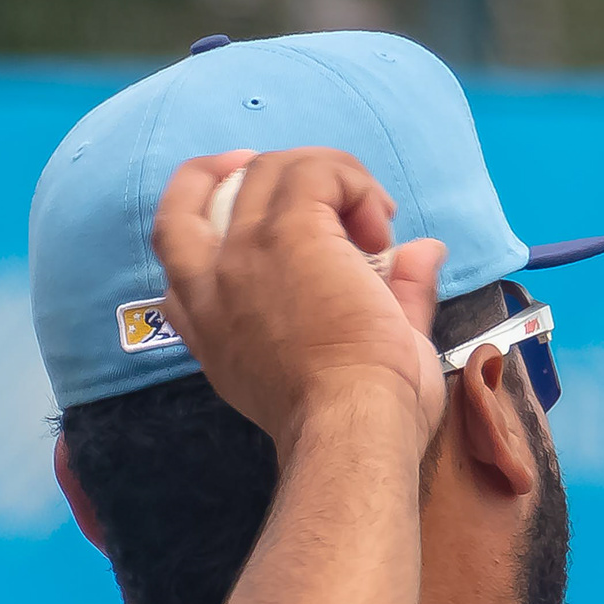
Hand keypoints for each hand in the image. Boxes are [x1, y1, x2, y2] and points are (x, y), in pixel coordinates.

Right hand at [152, 147, 447, 456]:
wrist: (353, 431)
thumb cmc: (357, 425)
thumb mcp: (352, 366)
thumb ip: (388, 301)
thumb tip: (426, 252)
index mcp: (210, 327)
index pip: (177, 247)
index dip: (204, 201)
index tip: (247, 182)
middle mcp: (211, 286)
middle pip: (216, 191)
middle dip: (272, 173)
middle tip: (333, 186)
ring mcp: (243, 254)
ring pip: (271, 171)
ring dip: (327, 178)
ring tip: (375, 222)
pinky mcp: (287, 234)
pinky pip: (315, 172)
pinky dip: (354, 183)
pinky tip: (381, 222)